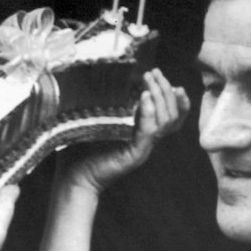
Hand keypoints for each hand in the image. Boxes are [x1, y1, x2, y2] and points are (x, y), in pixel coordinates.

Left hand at [66, 69, 188, 194]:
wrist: (74, 177)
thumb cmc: (83, 148)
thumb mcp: (100, 119)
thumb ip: (111, 103)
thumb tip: (112, 76)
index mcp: (143, 131)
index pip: (172, 114)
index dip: (175, 97)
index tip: (166, 77)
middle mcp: (148, 139)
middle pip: (171, 114)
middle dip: (165, 89)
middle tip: (155, 73)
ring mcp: (143, 148)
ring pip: (166, 121)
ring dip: (160, 97)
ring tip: (150, 81)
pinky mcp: (135, 154)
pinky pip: (150, 132)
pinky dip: (150, 113)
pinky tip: (144, 97)